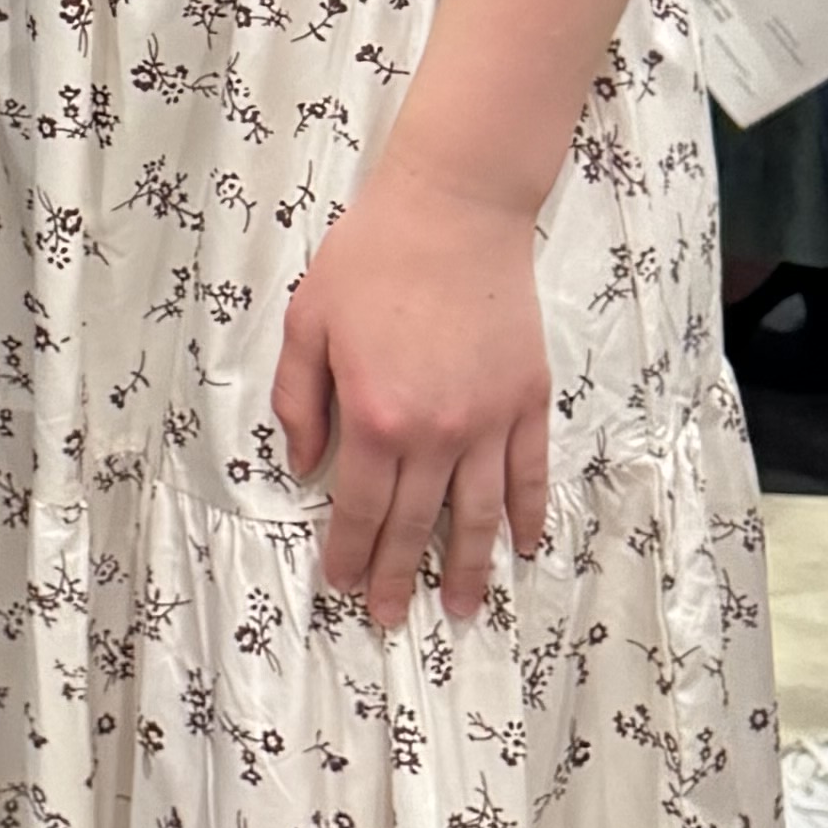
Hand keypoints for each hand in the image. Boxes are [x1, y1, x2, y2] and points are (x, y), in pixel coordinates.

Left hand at [272, 148, 554, 628]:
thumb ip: (299, 400)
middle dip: (399, 578)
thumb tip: (305, 463)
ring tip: (463, 609)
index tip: (342, 586)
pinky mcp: (527, 401)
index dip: (349, 552)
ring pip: (478, 516)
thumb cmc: (372, 258)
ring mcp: (488, 421)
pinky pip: (528, 475)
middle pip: (414, 525)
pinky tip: (523, 548)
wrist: (454, 210)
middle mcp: (435, 432)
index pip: (358, 508)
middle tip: (390, 618)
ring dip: (469, 569)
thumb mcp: (308, 322)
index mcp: (375, 416)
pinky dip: (527, 516)